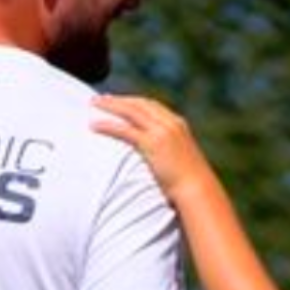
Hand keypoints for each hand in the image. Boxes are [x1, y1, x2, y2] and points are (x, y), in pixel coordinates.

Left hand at [91, 95, 212, 199]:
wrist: (197, 190)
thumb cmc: (189, 182)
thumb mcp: (181, 159)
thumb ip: (169, 151)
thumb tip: (159, 156)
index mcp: (178, 124)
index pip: (152, 105)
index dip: (133, 101)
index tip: (118, 100)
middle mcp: (171, 123)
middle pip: (139, 103)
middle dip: (119, 99)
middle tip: (100, 99)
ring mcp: (162, 132)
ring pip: (131, 111)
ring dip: (110, 106)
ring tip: (92, 104)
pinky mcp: (153, 144)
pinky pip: (125, 130)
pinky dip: (108, 126)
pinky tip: (95, 126)